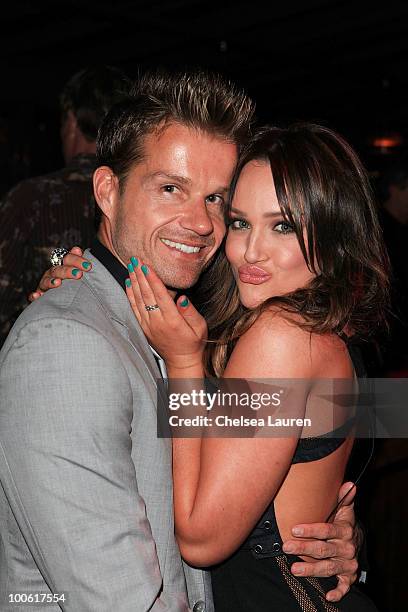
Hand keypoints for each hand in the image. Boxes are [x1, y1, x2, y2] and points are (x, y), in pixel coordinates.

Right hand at [28, 247, 91, 300]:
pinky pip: (34, 296)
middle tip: (79, 275)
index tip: (88, 266)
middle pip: (58, 270)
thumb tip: (77, 249)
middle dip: (68, 271)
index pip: (68, 259)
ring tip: (58, 283)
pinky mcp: (39, 296)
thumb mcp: (77, 272)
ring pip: (46, 281)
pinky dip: (34, 295)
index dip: (77, 261)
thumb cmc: (74, 284)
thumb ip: (77, 262)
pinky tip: (36, 296)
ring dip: (51, 282)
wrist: (63, 300)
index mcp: (62, 266)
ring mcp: (44, 284)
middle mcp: (52, 273)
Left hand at [125, 258, 206, 369]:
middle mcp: (158, 322)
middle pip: (146, 294)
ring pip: (138, 300)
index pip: (160, 295)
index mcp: (172, 320)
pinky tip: (129, 284)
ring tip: (130, 266)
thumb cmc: (193, 342)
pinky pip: (134, 309)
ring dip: (134, 282)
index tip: (147, 266)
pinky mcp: (144, 328)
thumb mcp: (200, 327)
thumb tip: (182, 298)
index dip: (153, 280)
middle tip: (135, 259)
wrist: (181, 361)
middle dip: (140, 275)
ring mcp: (148, 325)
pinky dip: (130, 295)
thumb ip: (191, 312)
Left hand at [282, 482, 357, 601]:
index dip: (311, 530)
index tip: (295, 529)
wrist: (357, 541)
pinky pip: (344, 586)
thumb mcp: (344, 509)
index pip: (326, 530)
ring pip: (328, 568)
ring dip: (312, 570)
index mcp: (345, 530)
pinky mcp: (349, 576)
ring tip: (294, 569)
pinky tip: (328, 595)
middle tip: (287, 547)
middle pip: (323, 549)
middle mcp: (346, 548)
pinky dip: (338, 592)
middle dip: (304, 549)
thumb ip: (343, 498)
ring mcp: (347, 563)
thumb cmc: (343, 522)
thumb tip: (349, 484)